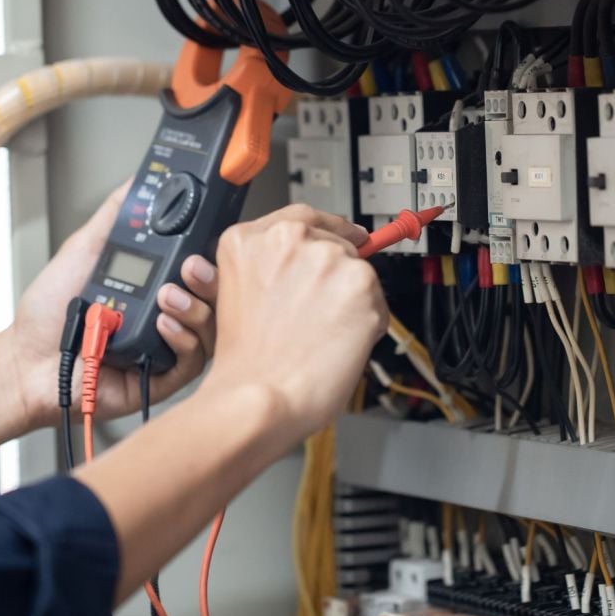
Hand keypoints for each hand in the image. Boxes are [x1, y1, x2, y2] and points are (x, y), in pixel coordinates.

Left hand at [6, 181, 217, 428]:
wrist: (28, 361)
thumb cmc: (50, 314)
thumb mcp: (84, 250)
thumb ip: (114, 215)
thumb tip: (137, 181)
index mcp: (157, 285)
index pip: (201, 266)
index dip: (212, 253)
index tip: (205, 237)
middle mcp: (167, 314)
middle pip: (216, 296)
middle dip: (211, 278)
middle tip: (190, 266)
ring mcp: (168, 346)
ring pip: (211, 327)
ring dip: (194, 308)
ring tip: (166, 297)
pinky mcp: (164, 378)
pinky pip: (193, 359)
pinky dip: (182, 339)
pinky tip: (161, 325)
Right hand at [202, 204, 385, 440]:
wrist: (259, 398)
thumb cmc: (246, 363)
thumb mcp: (236, 295)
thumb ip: (270, 267)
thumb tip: (310, 262)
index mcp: (250, 240)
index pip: (303, 217)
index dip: (329, 229)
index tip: (346, 235)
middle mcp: (289, 240)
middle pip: (335, 244)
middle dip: (335, 277)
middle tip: (319, 316)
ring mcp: (327, 259)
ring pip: (358, 273)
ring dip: (351, 302)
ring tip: (321, 336)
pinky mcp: (360, 284)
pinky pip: (378, 302)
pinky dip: (368, 324)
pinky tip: (339, 343)